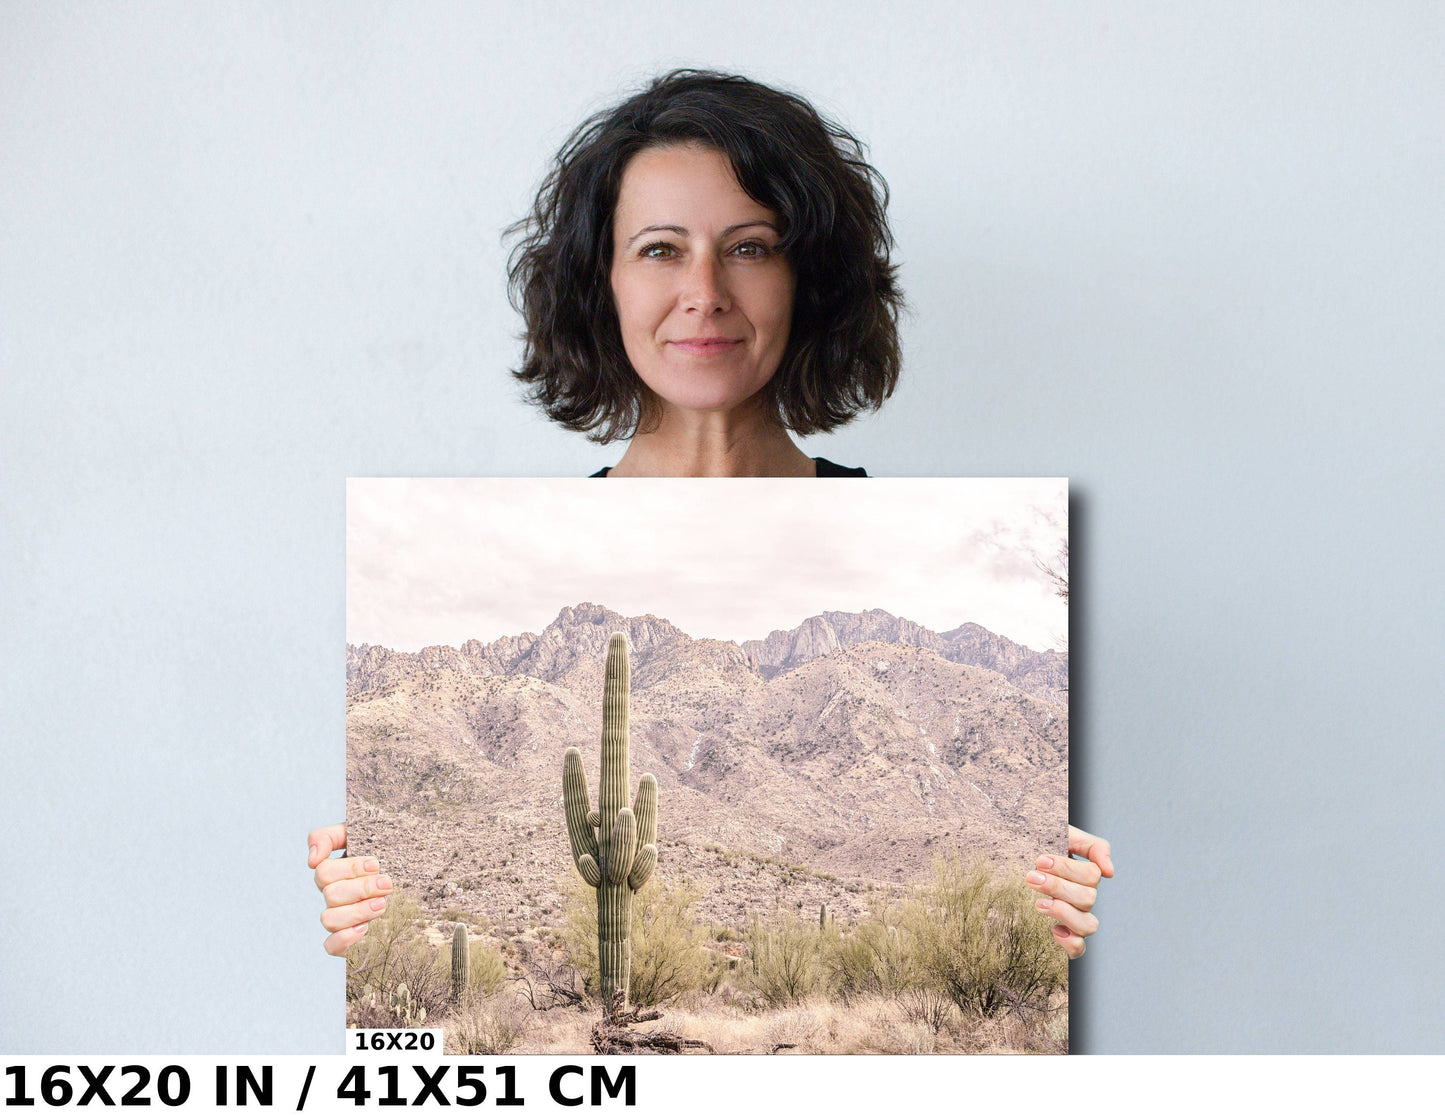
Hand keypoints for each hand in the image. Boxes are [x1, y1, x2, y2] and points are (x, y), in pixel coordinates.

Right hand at [308, 823, 392, 956]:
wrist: (420, 877)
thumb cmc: (390, 852)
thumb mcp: (363, 833)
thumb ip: (329, 836)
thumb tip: (312, 859)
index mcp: (336, 873)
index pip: (324, 872)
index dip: (349, 868)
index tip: (376, 864)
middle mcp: (335, 897)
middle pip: (331, 895)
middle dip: (361, 888)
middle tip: (387, 884)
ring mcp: (341, 919)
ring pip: (329, 919)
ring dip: (357, 911)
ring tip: (383, 905)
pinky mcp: (349, 941)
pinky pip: (331, 946)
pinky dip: (344, 938)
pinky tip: (365, 929)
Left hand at [1026, 825, 1113, 958]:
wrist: (1010, 855)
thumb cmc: (1037, 844)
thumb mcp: (1063, 834)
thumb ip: (1092, 846)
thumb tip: (1110, 872)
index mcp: (1085, 874)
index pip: (1092, 875)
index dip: (1067, 869)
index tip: (1040, 860)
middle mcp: (1083, 897)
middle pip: (1088, 899)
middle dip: (1057, 886)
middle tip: (1031, 877)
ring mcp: (1074, 917)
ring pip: (1088, 925)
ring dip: (1064, 912)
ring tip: (1039, 903)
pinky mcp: (1063, 934)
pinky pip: (1078, 949)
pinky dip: (1070, 942)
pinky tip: (1053, 929)